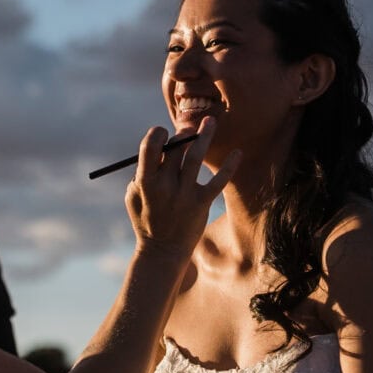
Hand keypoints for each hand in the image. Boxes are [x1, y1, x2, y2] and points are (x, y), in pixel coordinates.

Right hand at [126, 116, 239, 259]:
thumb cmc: (146, 219)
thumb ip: (143, 173)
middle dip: (183, 133)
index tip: (163, 134)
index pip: (150, 146)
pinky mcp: (201, 203)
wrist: (162, 251)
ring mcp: (184, 194)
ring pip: (196, 157)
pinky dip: (229, 166)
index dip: (158, 134)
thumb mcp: (135, 196)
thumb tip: (159, 148)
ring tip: (211, 122)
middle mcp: (165, 186)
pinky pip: (218, 181)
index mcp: (145, 182)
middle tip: (189, 129)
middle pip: (176, 148)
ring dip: (204, 135)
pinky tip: (238, 153)